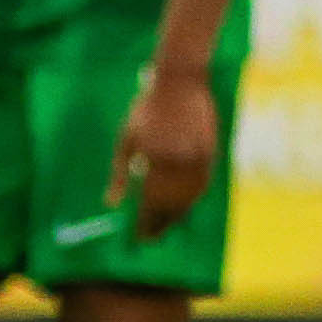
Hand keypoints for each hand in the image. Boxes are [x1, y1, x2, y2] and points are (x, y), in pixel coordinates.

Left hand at [110, 67, 219, 240]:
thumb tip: (111, 205)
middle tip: (152, 237)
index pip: (151, 202)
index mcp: (155, 160)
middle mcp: (178, 163)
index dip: (146, 222)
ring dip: (178, 215)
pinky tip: (186, 206)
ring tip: (167, 226)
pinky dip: (193, 199)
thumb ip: (119, 174)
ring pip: (190, 197)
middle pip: (171, 205)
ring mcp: (197, 159)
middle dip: (161, 224)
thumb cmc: (146, 110)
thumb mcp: (126, 140)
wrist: (180, 83)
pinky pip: (203, 185)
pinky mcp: (210, 153)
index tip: (140, 237)